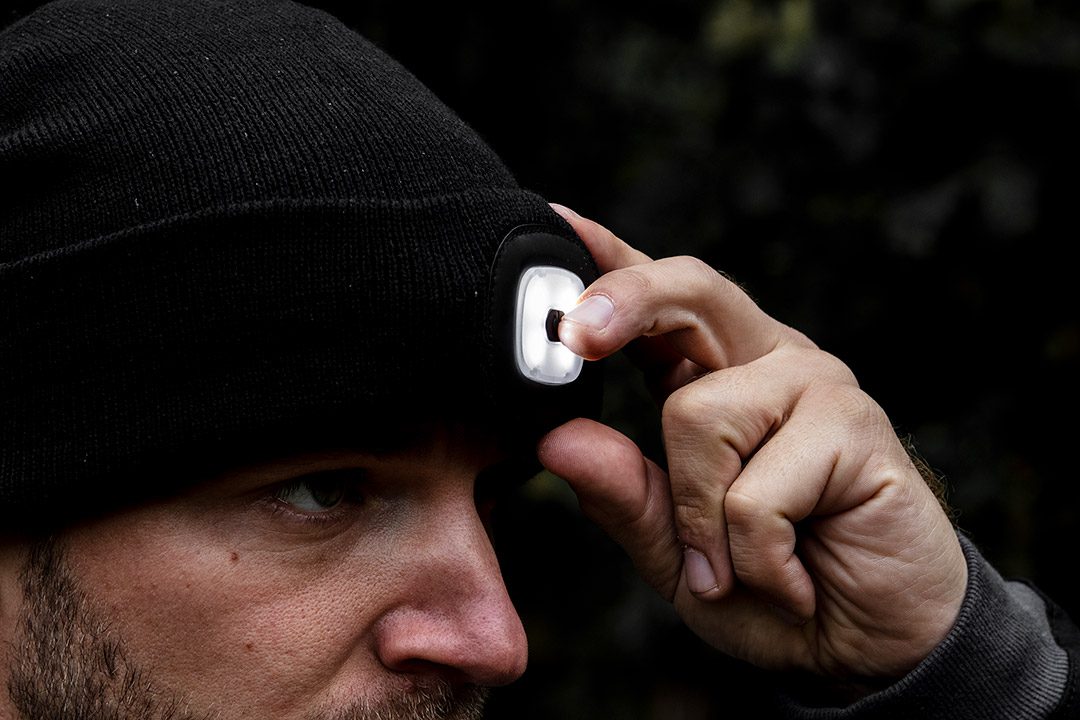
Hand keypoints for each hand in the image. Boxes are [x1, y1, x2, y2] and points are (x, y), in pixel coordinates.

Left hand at [538, 204, 967, 682]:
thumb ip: (621, 494)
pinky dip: (755, 557)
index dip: (608, 258)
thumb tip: (555, 441)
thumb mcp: (673, 553)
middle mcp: (767, 361)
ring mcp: (817, 386)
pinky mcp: (859, 428)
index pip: (659, 303)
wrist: (867, 649)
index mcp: (715, 376)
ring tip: (741, 568)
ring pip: (699, 414)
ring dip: (702, 522)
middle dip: (623, 303)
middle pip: (689, 287)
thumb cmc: (768, 588)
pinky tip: (792, 579)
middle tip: (575, 341)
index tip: (555, 224)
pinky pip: (754, 492)